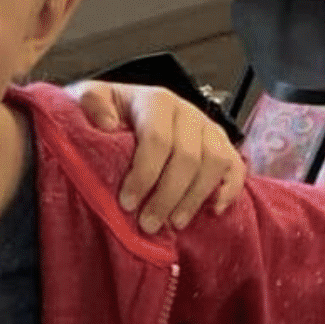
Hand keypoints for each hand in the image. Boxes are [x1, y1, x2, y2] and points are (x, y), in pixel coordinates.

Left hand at [69, 80, 247, 232]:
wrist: (124, 108)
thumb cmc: (107, 111)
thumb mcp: (89, 98)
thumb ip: (92, 102)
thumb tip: (107, 125)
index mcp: (156, 101)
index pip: (157, 139)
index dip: (144, 174)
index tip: (127, 203)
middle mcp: (187, 112)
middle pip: (188, 157)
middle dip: (167, 196)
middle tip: (148, 224)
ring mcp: (208, 128)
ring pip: (215, 163)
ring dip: (195, 197)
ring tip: (174, 223)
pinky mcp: (221, 145)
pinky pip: (235, 166)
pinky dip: (228, 189)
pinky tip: (213, 210)